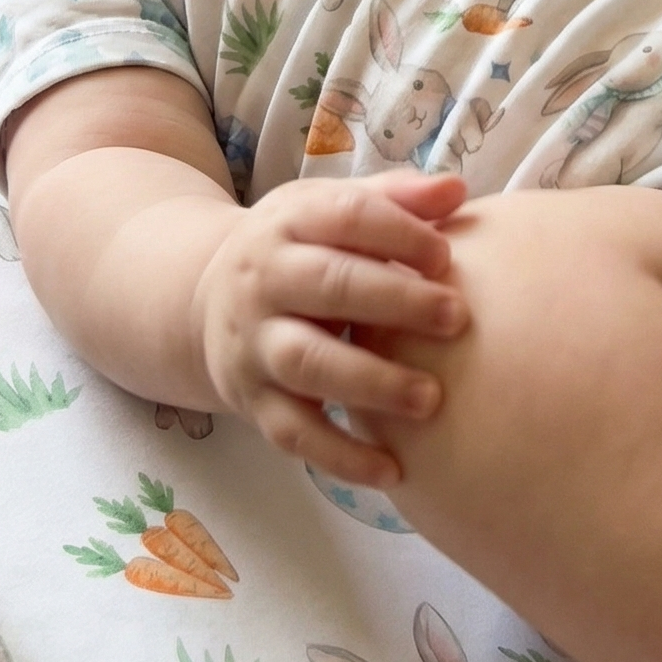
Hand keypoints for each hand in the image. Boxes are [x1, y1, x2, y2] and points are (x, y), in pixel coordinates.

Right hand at [192, 169, 469, 485]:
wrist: (204, 301)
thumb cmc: (299, 249)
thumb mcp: (330, 208)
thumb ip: (394, 199)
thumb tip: (457, 191)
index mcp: (290, 221)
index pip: (345, 216)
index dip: (398, 233)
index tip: (447, 257)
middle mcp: (264, 280)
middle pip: (328, 286)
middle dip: (395, 301)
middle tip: (457, 318)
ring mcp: (254, 344)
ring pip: (308, 363)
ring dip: (370, 382)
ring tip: (430, 398)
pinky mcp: (252, 401)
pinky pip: (294, 435)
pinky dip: (341, 457)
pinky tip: (394, 470)